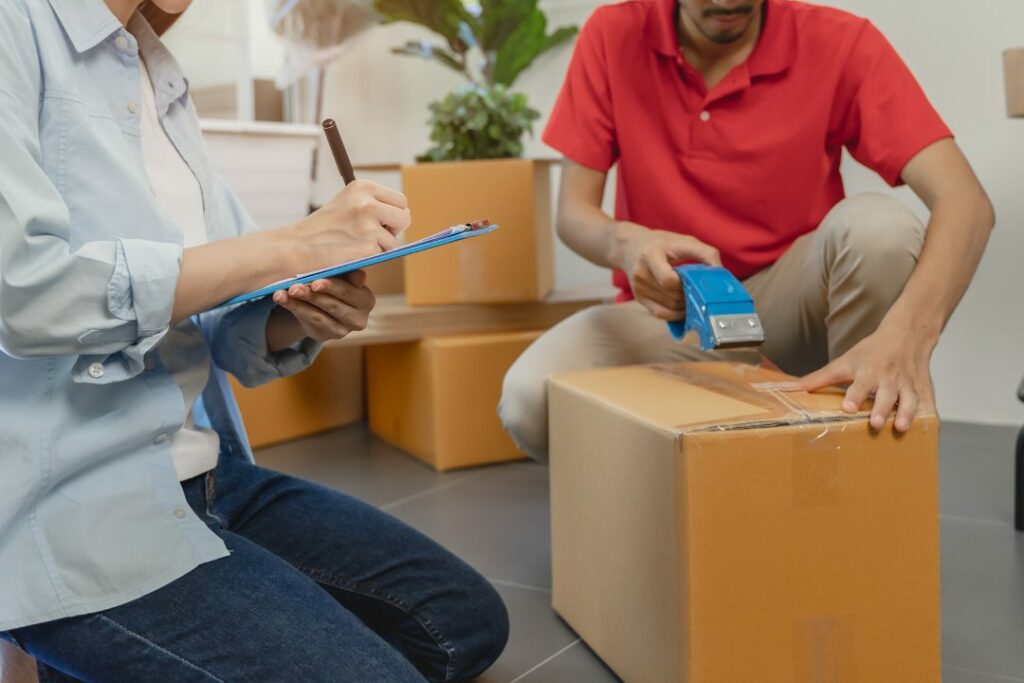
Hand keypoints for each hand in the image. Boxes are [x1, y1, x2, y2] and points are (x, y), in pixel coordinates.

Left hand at [268, 271, 375, 344]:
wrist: (326, 303)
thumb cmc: (337, 284)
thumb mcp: (343, 276)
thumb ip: (350, 273)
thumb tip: (359, 277)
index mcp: (366, 300)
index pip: (348, 293)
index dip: (332, 287)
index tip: (315, 282)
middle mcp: (358, 320)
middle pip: (332, 305)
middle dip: (311, 295)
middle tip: (294, 287)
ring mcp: (342, 331)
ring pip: (318, 316)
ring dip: (298, 303)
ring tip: (282, 294)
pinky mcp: (326, 336)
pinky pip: (308, 322)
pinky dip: (293, 308)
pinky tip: (282, 299)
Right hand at [291, 179, 411, 273]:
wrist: (298, 246)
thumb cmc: (324, 226)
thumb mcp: (348, 202)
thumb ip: (374, 203)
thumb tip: (406, 214)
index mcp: (363, 187)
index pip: (400, 201)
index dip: (393, 214)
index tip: (380, 221)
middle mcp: (367, 203)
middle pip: (405, 217)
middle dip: (394, 229)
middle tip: (374, 234)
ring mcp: (367, 225)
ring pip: (393, 240)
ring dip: (379, 246)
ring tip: (354, 243)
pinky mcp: (367, 247)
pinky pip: (382, 254)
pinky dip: (370, 257)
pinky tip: (351, 252)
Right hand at [617, 223, 721, 319]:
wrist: (630, 246)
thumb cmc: (661, 243)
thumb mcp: (683, 240)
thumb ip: (705, 253)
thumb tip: (721, 274)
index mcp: (650, 255)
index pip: (668, 280)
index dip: (686, 285)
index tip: (697, 281)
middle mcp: (641, 274)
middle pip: (672, 296)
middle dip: (690, 296)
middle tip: (702, 292)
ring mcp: (639, 289)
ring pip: (669, 307)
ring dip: (686, 306)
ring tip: (694, 297)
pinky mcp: (639, 298)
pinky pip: (661, 314)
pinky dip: (676, 315)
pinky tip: (685, 309)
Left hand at [798, 322, 936, 432]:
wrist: (907, 335)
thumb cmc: (870, 352)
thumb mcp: (844, 362)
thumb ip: (818, 379)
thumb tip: (787, 390)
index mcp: (869, 371)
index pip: (860, 384)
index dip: (854, 395)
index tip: (847, 407)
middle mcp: (890, 378)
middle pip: (886, 394)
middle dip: (881, 408)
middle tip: (876, 423)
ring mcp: (909, 385)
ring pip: (910, 400)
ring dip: (907, 414)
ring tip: (901, 428)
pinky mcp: (924, 391)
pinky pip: (930, 406)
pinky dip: (931, 419)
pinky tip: (931, 434)